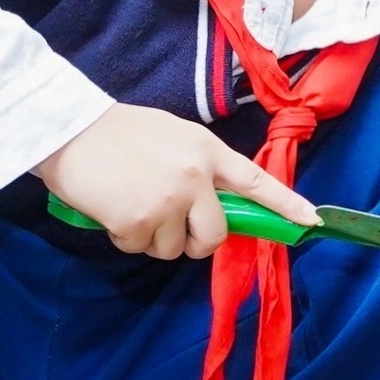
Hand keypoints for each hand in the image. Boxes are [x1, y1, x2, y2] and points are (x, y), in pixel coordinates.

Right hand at [37, 104, 320, 260]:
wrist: (68, 130)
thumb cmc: (116, 132)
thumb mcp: (171, 137)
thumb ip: (197, 168)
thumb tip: (211, 207)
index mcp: (206, 150)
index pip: (254, 180)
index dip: (284, 204)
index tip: (311, 222)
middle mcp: (195, 176)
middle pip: (215, 235)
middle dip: (195, 241)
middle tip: (168, 225)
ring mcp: (169, 201)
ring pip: (174, 248)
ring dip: (152, 238)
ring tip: (129, 203)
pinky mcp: (139, 222)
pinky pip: (140, 249)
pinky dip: (124, 238)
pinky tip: (112, 210)